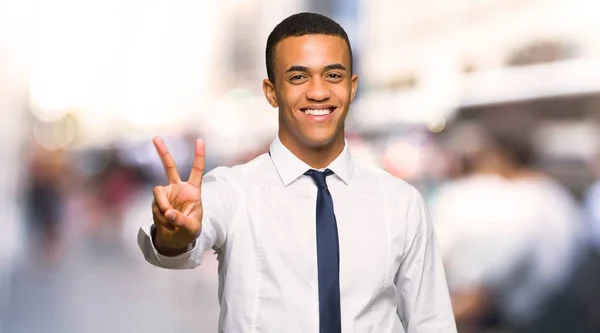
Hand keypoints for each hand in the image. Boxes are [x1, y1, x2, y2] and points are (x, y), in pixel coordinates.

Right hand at [151, 136, 204, 254]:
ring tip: (169, 217)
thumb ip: (181, 220)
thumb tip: (169, 213)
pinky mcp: (157, 201)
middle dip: (162, 152)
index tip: (200, 140)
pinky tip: (166, 220)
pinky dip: (159, 213)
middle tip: (156, 137)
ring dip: (162, 205)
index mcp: (193, 190)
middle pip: (169, 167)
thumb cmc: (189, 231)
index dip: (198, 155)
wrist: (176, 238)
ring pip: (158, 191)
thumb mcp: (191, 228)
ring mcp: (166, 194)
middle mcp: (178, 188)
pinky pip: (155, 204)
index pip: (196, 170)